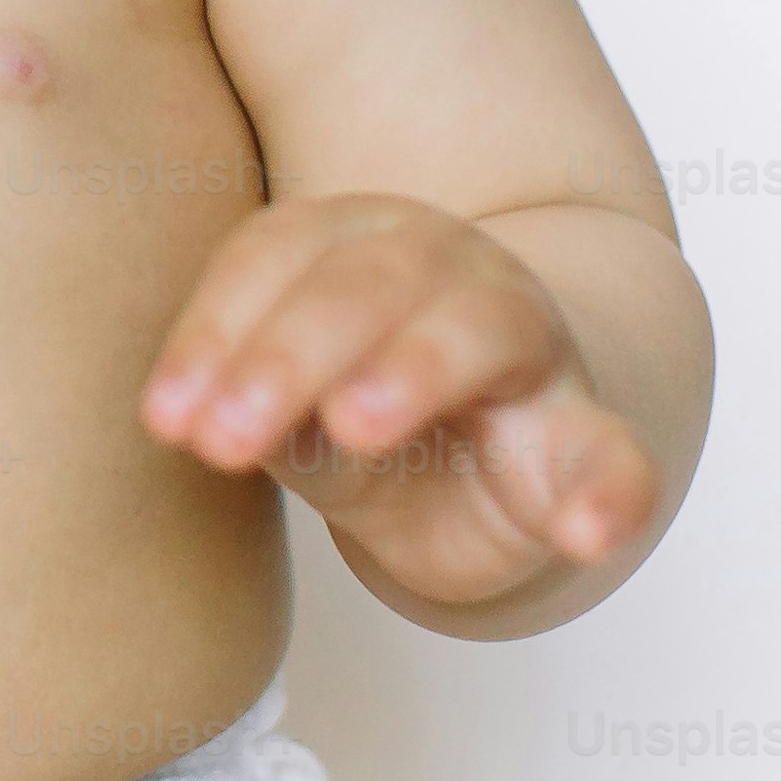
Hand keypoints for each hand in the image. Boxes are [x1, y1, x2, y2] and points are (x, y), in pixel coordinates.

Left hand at [140, 195, 660, 611]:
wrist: (497, 467)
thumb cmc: (375, 423)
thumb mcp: (301, 422)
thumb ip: (263, 414)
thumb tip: (195, 424)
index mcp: (361, 249)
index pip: (281, 255)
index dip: (218, 329)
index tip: (167, 420)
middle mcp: (451, 271)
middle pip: (372, 280)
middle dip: (291, 351)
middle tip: (227, 436)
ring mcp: (530, 343)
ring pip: (482, 323)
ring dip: (415, 364)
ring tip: (358, 425)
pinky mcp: (587, 436)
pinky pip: (613, 453)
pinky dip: (610, 487)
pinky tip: (589, 531)